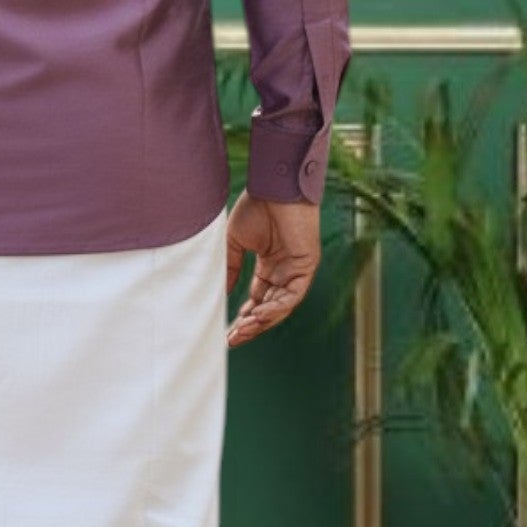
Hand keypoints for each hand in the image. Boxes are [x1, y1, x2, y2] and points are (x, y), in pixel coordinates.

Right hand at [225, 189, 321, 347]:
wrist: (273, 187)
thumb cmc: (255, 207)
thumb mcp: (234, 243)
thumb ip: (229, 269)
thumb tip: (219, 294)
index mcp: (269, 266)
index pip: (258, 299)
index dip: (244, 316)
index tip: (228, 331)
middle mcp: (284, 271)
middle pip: (269, 308)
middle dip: (251, 325)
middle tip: (233, 339)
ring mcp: (297, 270)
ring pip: (281, 306)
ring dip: (262, 321)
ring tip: (242, 331)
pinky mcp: (307, 266)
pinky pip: (292, 296)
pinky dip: (276, 308)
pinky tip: (258, 315)